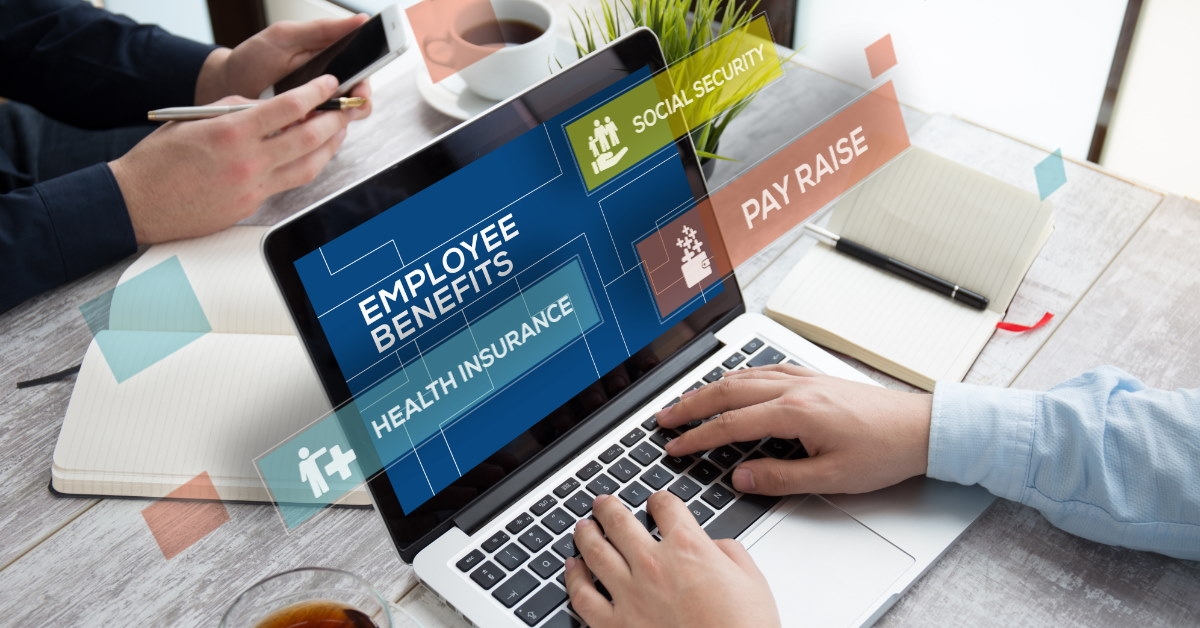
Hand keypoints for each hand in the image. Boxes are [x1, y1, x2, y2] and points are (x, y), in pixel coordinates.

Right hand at [110, 75, 351, 243]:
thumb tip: (270, 106)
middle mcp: (247, 161)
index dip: (316, 93)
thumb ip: (237, 109)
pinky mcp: (252, 205)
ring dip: (330, 147)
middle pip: (309, 138)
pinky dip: (306, 167)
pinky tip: (311, 157)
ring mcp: (253, 187)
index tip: (329, 84)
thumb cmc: (159, 160)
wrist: (138, 203)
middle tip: (345, 109)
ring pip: (309, 166)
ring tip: (337, 132)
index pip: (289, 107)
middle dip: (335, 120)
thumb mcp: (196, 118)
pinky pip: (290, 184)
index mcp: (231, 132)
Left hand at [194, 15, 372, 119]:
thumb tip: (360, 20)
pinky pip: (323, 137)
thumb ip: (322, 30)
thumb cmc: (253, 59)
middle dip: (358, 99)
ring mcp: (318, 111)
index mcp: (330, 61)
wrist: (224, 87)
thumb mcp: (285, 37)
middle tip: (349, 99)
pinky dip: (320, 133)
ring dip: (339, 117)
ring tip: (324, 111)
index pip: (363, 69)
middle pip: (360, 97)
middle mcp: (328, 88)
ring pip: (345, 119)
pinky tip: (306, 124)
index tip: (366, 78)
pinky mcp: (305, 131)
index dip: (370, 75)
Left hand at [565, 492, 779, 627]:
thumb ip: (728, 552)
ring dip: (586, 534)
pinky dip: (573, 578)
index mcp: (688, 548)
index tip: (657, 503)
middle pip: (619, 521)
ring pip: (595, 551)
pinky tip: (572, 569)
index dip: (660, 500)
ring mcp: (630, 594)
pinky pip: (583, 596)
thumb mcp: (752, 581)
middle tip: (603, 504)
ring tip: (583, 528)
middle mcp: (653, 564)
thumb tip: (712, 547)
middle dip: (609, 508)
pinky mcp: (614, 626)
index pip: (666, 507)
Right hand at [657, 364, 931, 494]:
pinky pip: (763, 370)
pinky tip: (731, 383)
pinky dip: (737, 376)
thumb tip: (742, 478)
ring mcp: (802, 378)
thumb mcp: (831, 478)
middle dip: (690, 405)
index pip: (732, 423)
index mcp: (796, 412)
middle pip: (727, 391)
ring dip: (709, 389)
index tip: (675, 446)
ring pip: (742, 376)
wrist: (921, 428)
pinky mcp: (812, 377)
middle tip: (664, 418)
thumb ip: (781, 478)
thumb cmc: (883, 452)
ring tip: (686, 402)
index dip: (698, 437)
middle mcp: (794, 388)